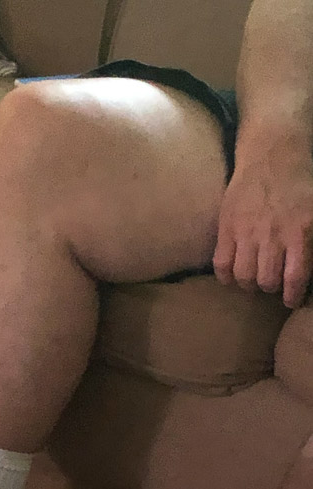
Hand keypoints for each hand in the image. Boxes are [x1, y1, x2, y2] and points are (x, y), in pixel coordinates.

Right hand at [214, 137, 312, 307]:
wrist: (273, 151)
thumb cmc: (300, 181)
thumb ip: (311, 239)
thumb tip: (310, 267)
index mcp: (301, 231)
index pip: (294, 278)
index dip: (292, 296)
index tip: (290, 300)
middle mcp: (273, 235)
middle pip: (266, 281)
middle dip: (270, 287)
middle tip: (272, 282)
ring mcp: (247, 232)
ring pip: (244, 277)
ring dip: (249, 283)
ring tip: (253, 277)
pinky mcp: (227, 227)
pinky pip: (222, 264)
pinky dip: (226, 275)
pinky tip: (233, 273)